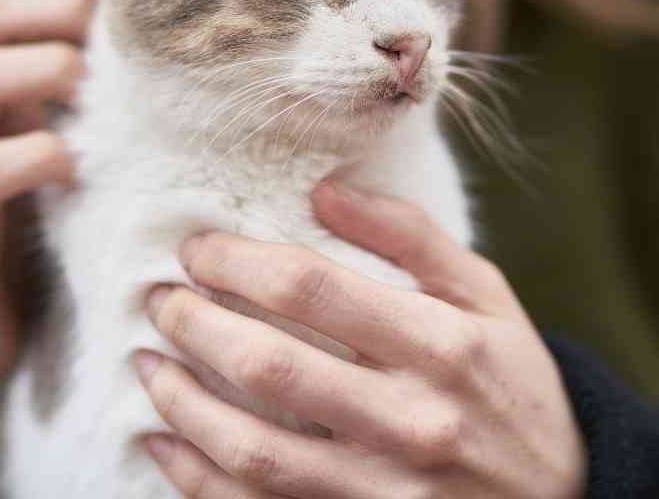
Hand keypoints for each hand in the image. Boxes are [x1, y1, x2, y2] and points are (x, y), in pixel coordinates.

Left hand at [137, 181, 586, 497]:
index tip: (197, 248)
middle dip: (194, 323)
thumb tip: (324, 190)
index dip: (237, 262)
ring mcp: (384, 488)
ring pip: (252, 448)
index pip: (312, 289)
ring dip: (180, 401)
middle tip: (159, 298)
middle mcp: (412, 419)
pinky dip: (196, 476)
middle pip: (270, 365)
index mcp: (443, 344)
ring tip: (147, 361)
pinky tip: (163, 439)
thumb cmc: (511, 383)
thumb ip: (410, 237)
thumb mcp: (486, 295)